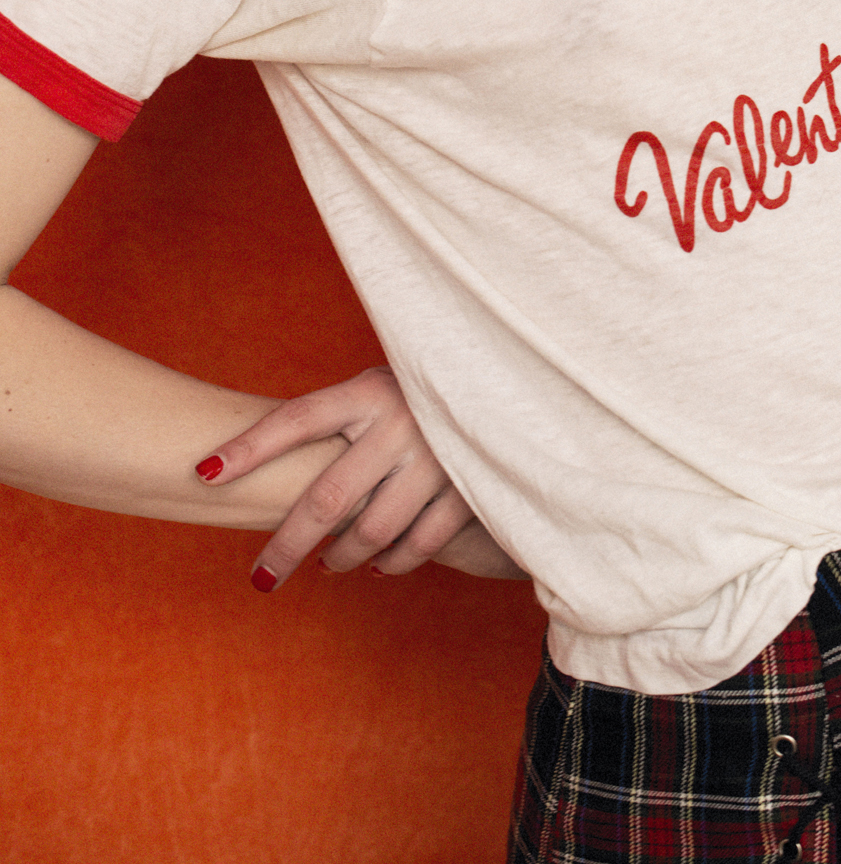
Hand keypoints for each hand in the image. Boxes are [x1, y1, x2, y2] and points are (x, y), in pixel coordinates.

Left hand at [197, 365, 494, 589]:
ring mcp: (436, 458)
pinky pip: (417, 545)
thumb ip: (338, 422)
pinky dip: (389, 564)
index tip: (204, 476)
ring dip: (340, 558)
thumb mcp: (381, 390)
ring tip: (327, 565)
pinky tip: (375, 567)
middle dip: (286, 545)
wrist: (509, 390)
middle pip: (326, 497)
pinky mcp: (469, 489)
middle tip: (261, 577)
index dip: (249, 447)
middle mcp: (401, 421)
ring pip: (370, 531)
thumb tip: (255, 463)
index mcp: (370, 389)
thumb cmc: (424, 396)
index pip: (298, 419)